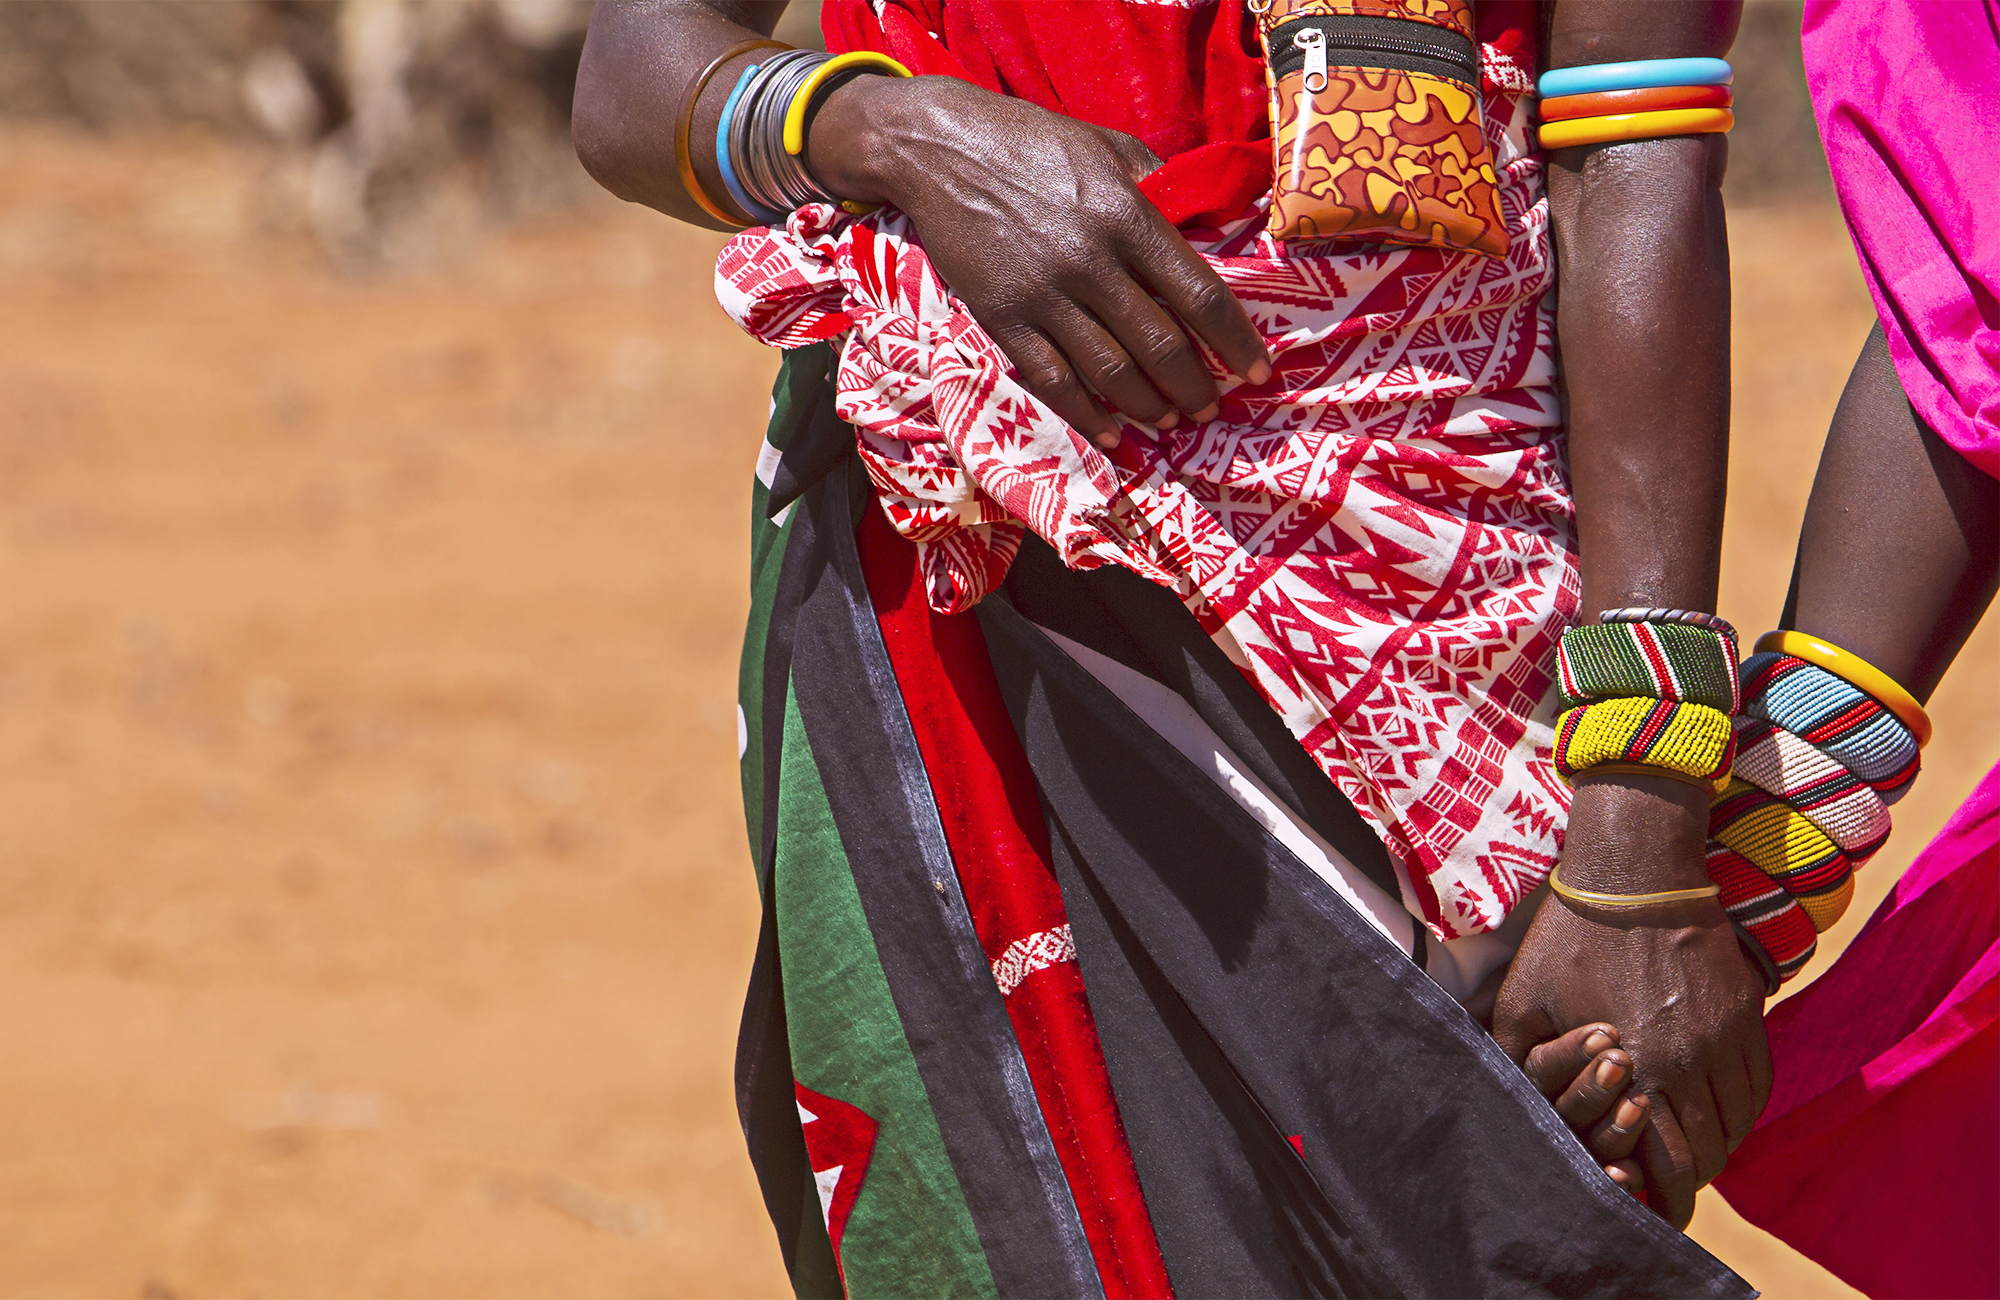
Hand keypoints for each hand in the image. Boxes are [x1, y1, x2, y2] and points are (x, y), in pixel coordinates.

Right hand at [805, 74, 1270, 445]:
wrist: (939, 149)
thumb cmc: (1030, 141)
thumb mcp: (1104, 145)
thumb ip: (1155, 183)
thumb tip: (1201, 219)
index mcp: (1126, 216)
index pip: (1199, 294)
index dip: (1235, 340)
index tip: (1256, 369)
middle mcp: (1091, 261)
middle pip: (1161, 344)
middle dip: (1196, 385)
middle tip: (1213, 406)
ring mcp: (1045, 295)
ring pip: (1112, 371)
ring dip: (1151, 405)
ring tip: (1173, 420)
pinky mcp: (1004, 317)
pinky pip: (1054, 380)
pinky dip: (1088, 414)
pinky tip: (1113, 434)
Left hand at [1493, 773, 1770, 1227]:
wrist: (1634, 871)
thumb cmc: (1569, 938)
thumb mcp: (1523, 1002)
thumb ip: (1522, 1063)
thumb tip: (1512, 1107)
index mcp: (1636, 1068)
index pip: (1669, 1165)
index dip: (1664, 1198)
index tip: (1648, 1206)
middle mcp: (1691, 1062)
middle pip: (1710, 1154)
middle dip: (1688, 1178)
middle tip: (1667, 1181)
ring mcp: (1726, 1038)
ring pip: (1738, 1124)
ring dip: (1715, 1144)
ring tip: (1687, 1146)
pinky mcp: (1747, 1014)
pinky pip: (1758, 1086)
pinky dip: (1739, 1109)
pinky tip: (1712, 1108)